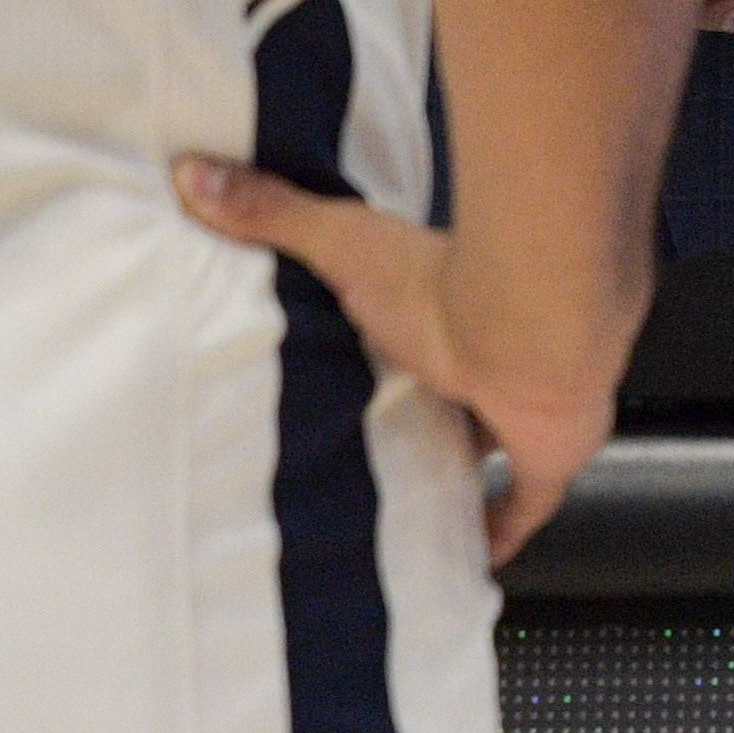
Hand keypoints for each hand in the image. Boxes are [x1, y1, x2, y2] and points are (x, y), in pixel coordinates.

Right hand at [174, 155, 611, 561]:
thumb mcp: (342, 242)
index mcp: (439, 305)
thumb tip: (190, 172)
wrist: (535, 322)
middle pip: (445, 391)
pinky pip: (524, 505)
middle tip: (363, 455)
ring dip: (455, 471)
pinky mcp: (543, 455)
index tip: (347, 371)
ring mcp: (518, 407)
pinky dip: (500, 533)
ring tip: (401, 513)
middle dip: (414, 416)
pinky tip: (471, 561)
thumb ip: (271, 211)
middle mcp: (487, 354)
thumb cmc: (444, 282)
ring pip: (486, 444)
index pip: (409, 327)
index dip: (383, 348)